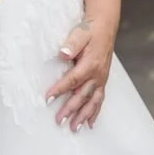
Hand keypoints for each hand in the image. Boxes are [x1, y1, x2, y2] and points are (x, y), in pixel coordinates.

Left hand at [46, 17, 114, 131]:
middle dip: (71, 109)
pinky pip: (100, 99)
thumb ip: (71, 44)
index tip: (48, 98)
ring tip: (74, 128)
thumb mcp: (80, 32)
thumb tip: (62, 54)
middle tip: (59, 120)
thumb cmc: (90, 30)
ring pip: (92, 101)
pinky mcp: (103, 80)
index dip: (60, 89)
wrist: (105, 26)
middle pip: (82, 95)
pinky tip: (90, 123)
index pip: (72, 80)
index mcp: (90, 64)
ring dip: (83, 115)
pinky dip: (95, 112)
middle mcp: (97, 74)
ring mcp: (101, 79)